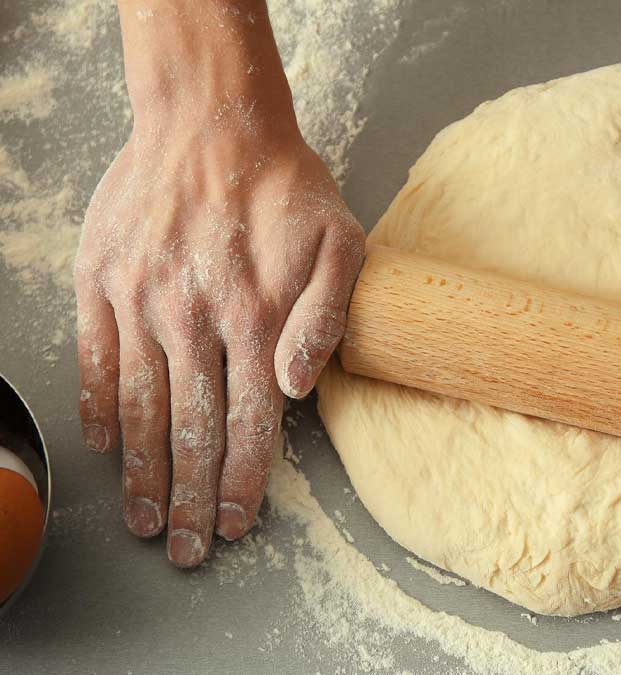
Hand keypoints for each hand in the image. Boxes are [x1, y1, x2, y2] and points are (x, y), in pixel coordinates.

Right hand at [74, 107, 363, 566]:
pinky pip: (95, 360)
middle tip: (189, 551)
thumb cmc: (287, 186)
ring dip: (144, 473)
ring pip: (140, 409)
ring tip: (146, 521)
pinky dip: (98, 409)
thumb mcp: (343, 242)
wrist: (212, 121)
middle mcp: (194, 321)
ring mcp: (140, 303)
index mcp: (256, 319)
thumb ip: (327, 318)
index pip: (251, 425)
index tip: (238, 526)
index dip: (245, 483)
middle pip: (192, 431)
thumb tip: (300, 389)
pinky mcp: (102, 282)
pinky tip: (106, 449)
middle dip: (192, 500)